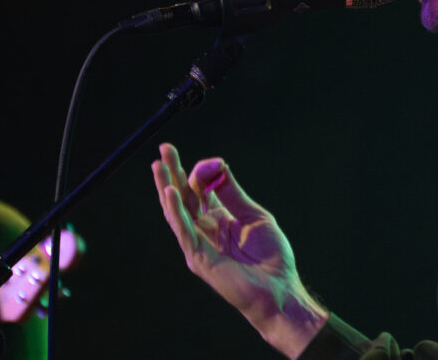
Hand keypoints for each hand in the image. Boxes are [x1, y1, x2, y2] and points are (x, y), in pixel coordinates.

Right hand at [152, 143, 326, 357]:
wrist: (279, 289)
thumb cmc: (271, 257)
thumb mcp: (254, 216)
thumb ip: (232, 193)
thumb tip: (215, 166)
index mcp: (218, 219)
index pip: (198, 191)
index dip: (197, 171)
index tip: (208, 159)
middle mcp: (204, 231)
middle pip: (182, 197)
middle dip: (172, 173)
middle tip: (164, 149)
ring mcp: (199, 245)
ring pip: (176, 213)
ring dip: (166, 188)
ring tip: (157, 165)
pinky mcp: (199, 259)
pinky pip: (184, 232)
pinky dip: (176, 212)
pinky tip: (170, 193)